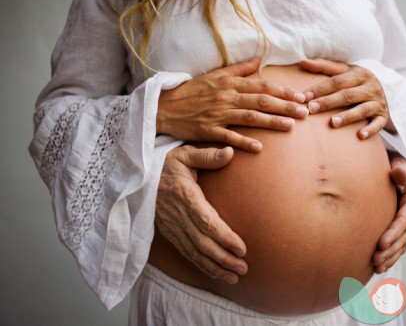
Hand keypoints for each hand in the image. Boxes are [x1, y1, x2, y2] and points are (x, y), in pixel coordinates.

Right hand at [155, 144, 247, 283]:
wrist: (139, 174)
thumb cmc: (167, 162)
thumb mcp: (186, 153)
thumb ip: (208, 155)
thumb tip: (230, 152)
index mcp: (184, 195)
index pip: (206, 221)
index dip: (224, 237)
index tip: (242, 248)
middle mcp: (176, 214)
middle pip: (202, 242)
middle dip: (223, 258)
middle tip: (244, 268)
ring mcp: (171, 226)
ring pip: (194, 252)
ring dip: (215, 266)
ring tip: (235, 276)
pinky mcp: (168, 232)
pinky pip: (185, 252)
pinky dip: (201, 265)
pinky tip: (216, 272)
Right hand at [156, 57, 308, 151]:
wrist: (165, 106)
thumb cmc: (192, 91)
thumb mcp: (215, 75)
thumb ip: (239, 69)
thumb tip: (259, 59)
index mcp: (230, 84)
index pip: (262, 86)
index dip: (283, 91)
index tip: (300, 96)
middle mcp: (227, 98)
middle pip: (261, 101)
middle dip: (285, 106)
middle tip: (305, 112)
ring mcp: (218, 114)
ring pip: (250, 118)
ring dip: (271, 122)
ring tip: (290, 126)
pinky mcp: (208, 131)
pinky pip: (229, 137)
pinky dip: (244, 142)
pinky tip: (260, 147)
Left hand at [299, 58, 391, 138]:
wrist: (385, 90)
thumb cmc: (357, 82)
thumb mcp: (345, 71)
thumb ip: (324, 67)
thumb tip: (302, 62)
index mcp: (360, 74)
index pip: (338, 81)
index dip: (321, 89)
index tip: (305, 96)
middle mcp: (371, 88)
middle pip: (348, 95)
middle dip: (329, 102)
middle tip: (312, 109)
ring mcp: (378, 102)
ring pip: (362, 110)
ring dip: (348, 117)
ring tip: (333, 122)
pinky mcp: (383, 116)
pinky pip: (378, 124)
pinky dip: (370, 130)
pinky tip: (360, 135)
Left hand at [372, 152, 405, 272]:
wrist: (393, 163)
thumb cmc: (393, 160)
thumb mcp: (398, 160)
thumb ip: (400, 168)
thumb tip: (398, 172)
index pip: (405, 217)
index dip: (395, 231)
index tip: (381, 243)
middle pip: (404, 234)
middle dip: (391, 249)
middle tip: (375, 259)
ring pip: (402, 242)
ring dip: (390, 256)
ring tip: (376, 267)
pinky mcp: (401, 225)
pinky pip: (398, 244)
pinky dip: (390, 256)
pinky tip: (379, 267)